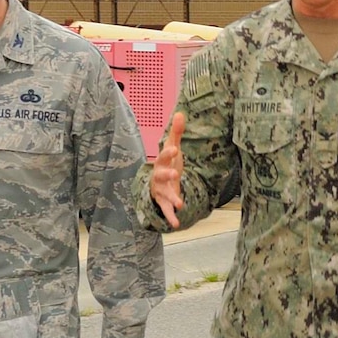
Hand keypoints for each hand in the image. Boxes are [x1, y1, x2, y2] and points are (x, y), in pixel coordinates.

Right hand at [150, 112, 186, 229]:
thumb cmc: (167, 164)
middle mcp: (158, 176)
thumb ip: (176, 133)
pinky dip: (170, 217)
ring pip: (164, 193)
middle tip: (175, 173)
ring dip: (172, 198)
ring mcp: (160, 190)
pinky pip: (165, 210)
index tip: (175, 149)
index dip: (169, 153)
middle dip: (167, 173)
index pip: (164, 156)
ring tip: (180, 203)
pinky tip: (176, 224)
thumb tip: (180, 113)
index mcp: (162, 162)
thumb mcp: (172, 148)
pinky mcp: (163, 201)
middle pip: (160, 174)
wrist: (157, 183)